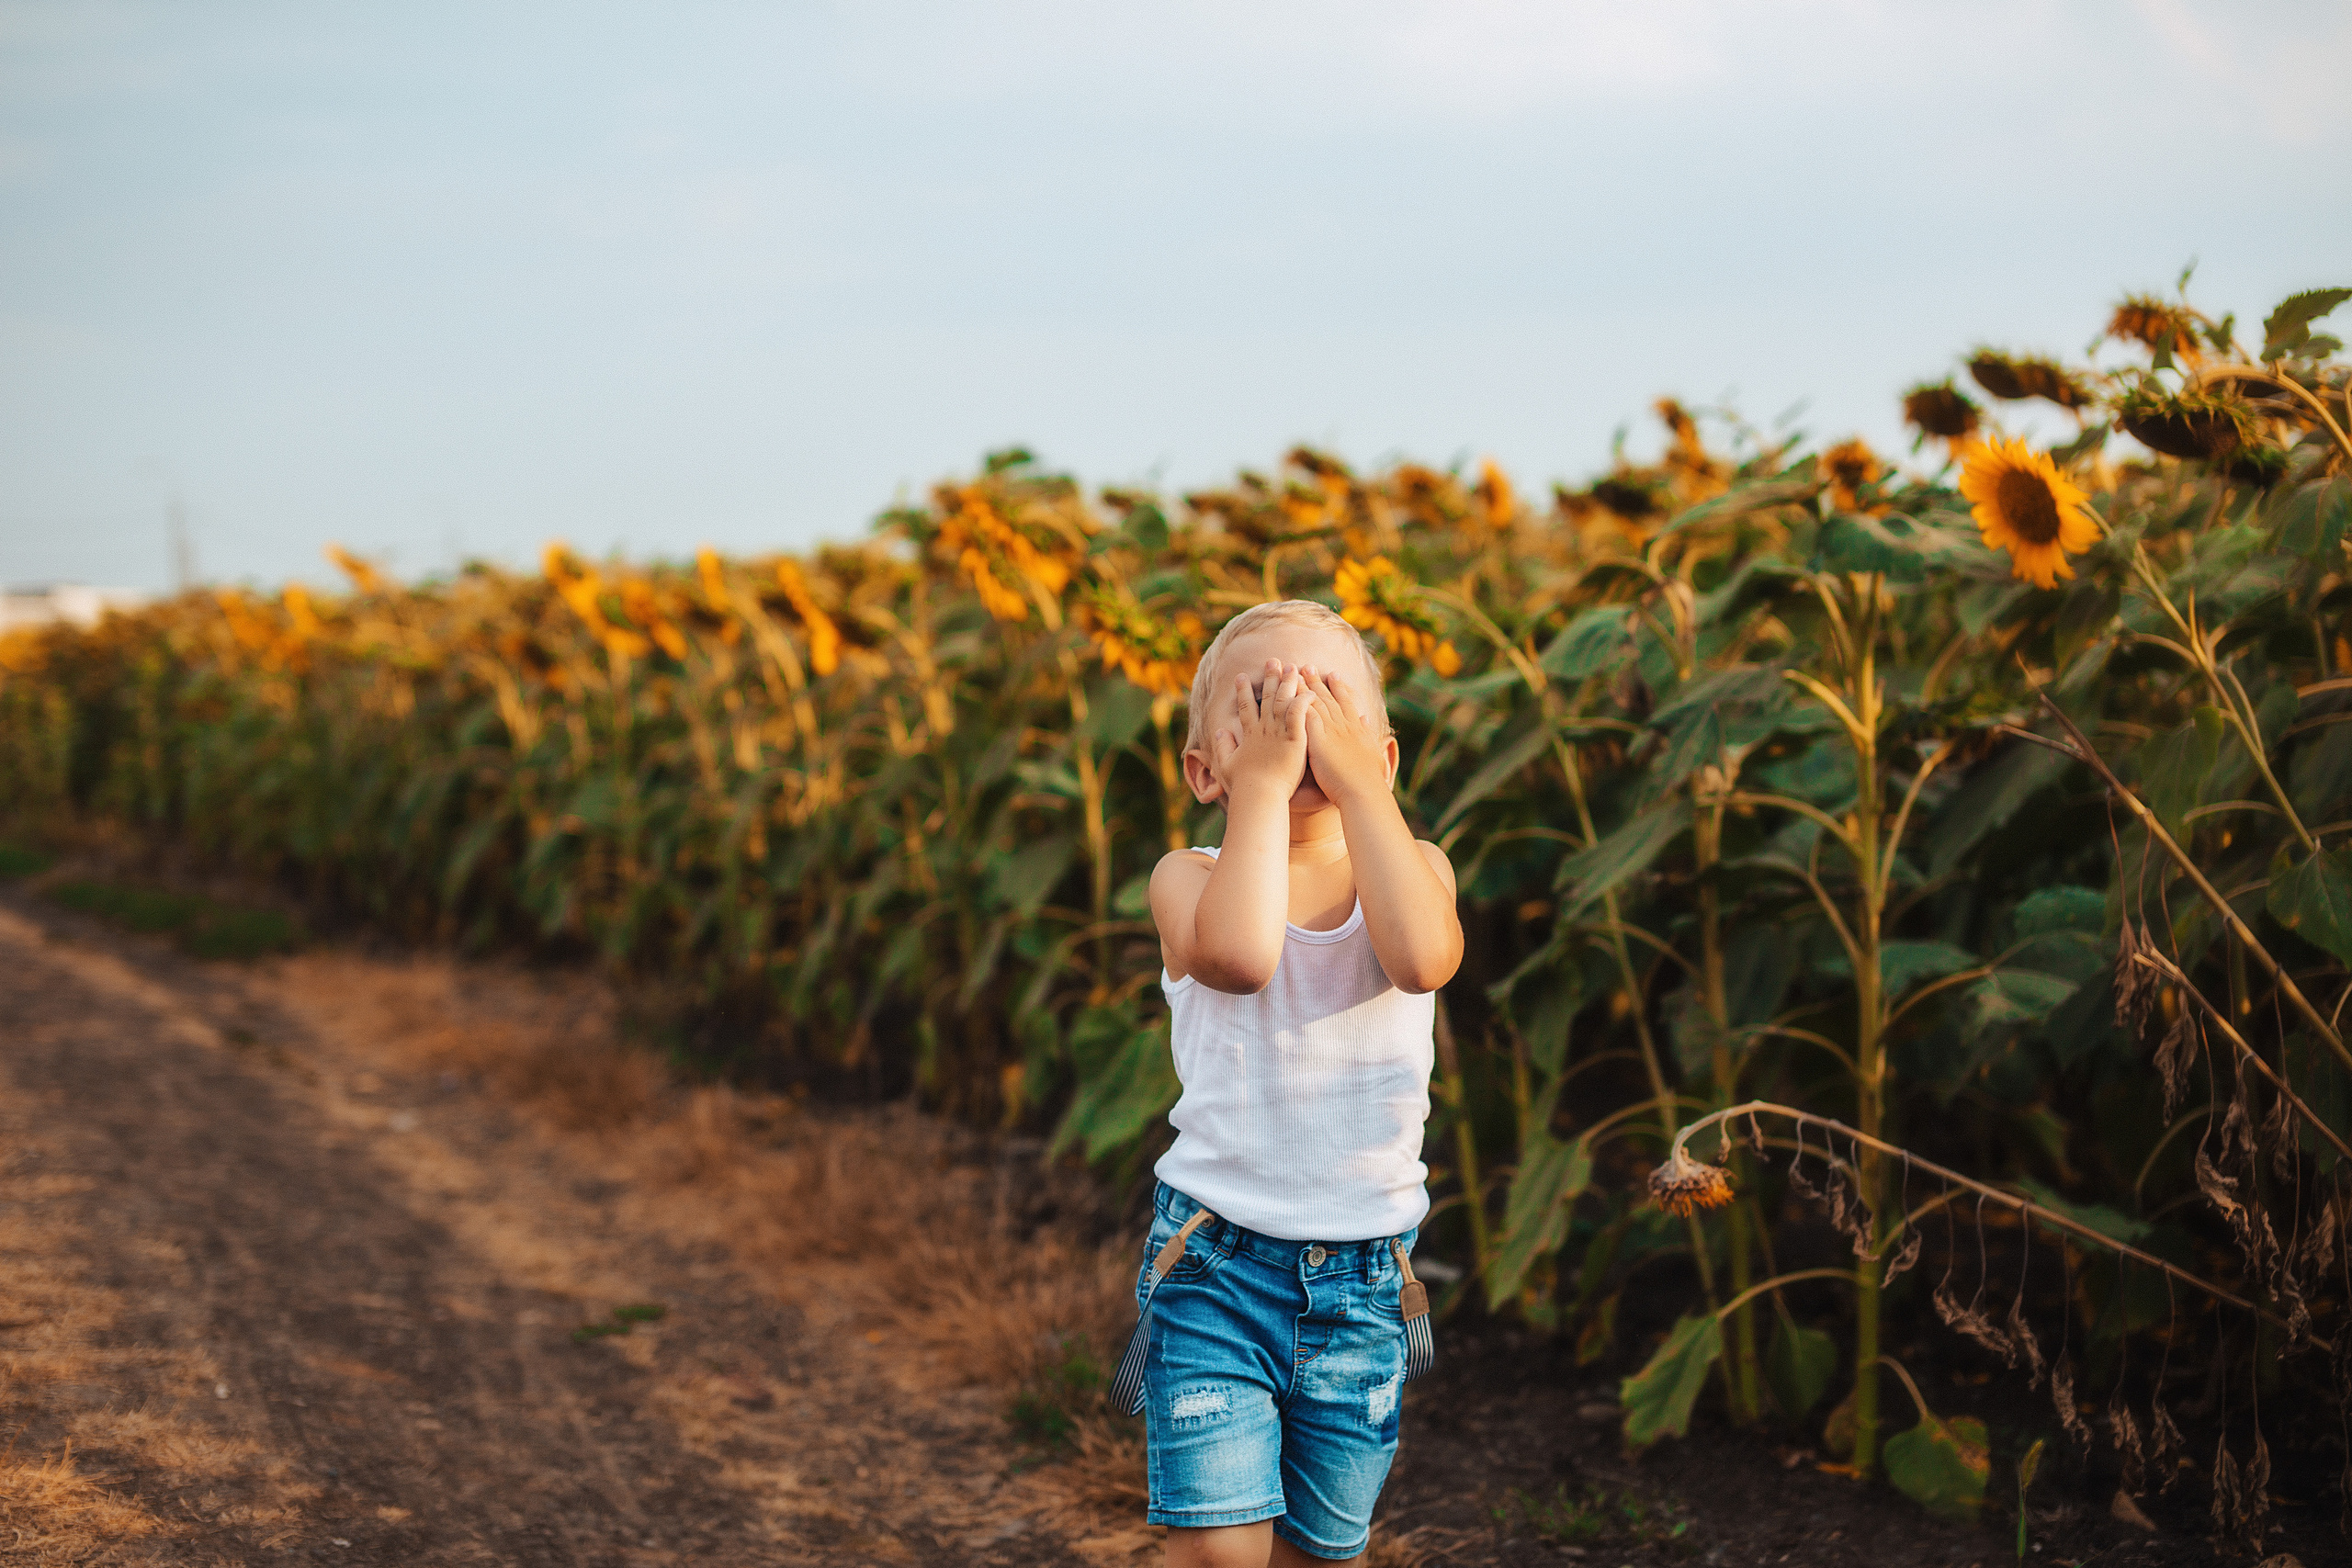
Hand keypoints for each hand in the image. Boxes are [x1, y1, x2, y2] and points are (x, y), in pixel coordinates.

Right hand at [1212, 659, 1312, 801]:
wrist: (1259, 795)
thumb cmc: (1243, 786)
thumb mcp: (1226, 765)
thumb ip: (1222, 747)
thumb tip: (1219, 731)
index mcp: (1249, 735)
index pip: (1245, 707)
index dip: (1243, 691)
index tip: (1241, 676)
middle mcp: (1264, 729)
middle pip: (1267, 697)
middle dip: (1270, 678)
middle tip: (1273, 661)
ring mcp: (1279, 732)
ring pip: (1284, 700)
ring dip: (1288, 682)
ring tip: (1293, 667)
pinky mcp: (1295, 738)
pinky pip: (1301, 713)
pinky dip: (1305, 700)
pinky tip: (1311, 690)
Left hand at [1300, 666, 1391, 805]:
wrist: (1363, 792)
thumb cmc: (1369, 780)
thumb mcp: (1372, 752)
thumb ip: (1367, 734)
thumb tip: (1366, 719)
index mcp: (1356, 729)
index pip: (1346, 703)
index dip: (1339, 687)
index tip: (1333, 674)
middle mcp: (1344, 725)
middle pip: (1328, 698)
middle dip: (1317, 681)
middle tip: (1307, 665)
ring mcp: (1332, 731)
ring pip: (1315, 702)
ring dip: (1303, 686)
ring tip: (1293, 672)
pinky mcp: (1319, 739)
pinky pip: (1305, 716)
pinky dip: (1297, 703)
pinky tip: (1287, 694)